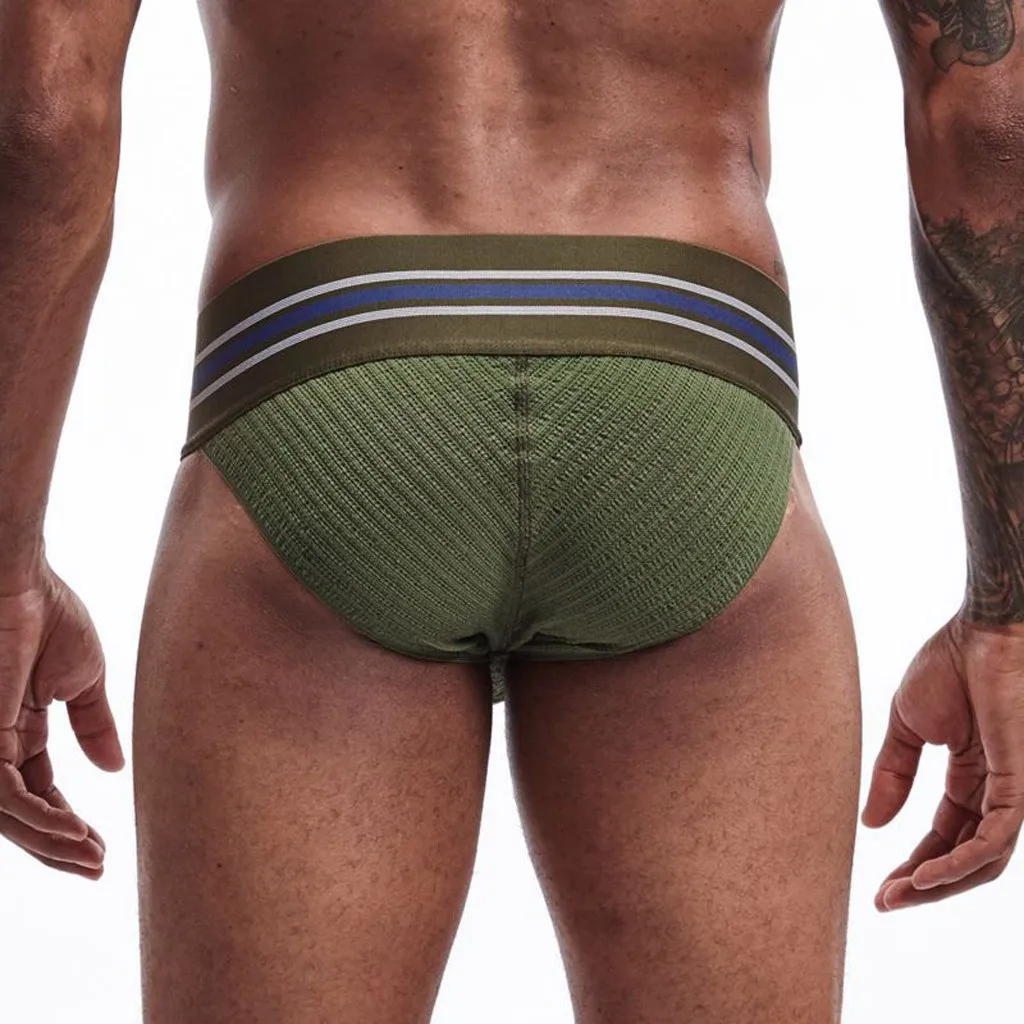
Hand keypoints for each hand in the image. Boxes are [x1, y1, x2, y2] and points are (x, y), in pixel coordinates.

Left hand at [0, 562, 124, 878]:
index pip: (37, 794)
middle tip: (94, 865)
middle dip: (56, 846)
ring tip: (89, 854)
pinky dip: (41, 818)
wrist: (21, 579)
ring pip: (9, 817)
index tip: (100, 845)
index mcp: (16, 732)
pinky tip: (74, 829)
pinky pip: (5, 797)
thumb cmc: (48, 613)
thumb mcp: (83, 679)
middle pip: (20, 816)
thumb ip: (93, 725)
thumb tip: (115, 768)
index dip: (66, 823)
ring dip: (51, 841)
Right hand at [862, 616, 1023, 910]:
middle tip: (886, 902)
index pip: (945, 834)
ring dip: (940, 884)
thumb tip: (871, 824)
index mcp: (972, 776)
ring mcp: (1013, 792)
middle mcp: (997, 791)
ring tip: (900, 894)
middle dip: (925, 884)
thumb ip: (892, 774)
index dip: (914, 863)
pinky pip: (995, 841)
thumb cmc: (949, 664)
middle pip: (965, 857)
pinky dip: (959, 864)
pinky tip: (925, 875)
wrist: (981, 631)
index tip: (879, 886)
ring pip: (983, 860)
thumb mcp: (906, 726)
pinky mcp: (1020, 787)